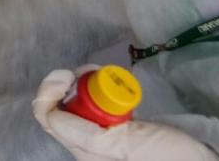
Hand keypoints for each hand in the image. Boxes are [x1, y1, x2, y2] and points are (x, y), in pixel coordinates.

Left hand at [33, 69, 218, 160]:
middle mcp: (87, 148)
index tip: (66, 74)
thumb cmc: (170, 157)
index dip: (48, 93)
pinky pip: (95, 106)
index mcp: (85, 154)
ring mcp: (101, 139)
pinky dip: (97, 89)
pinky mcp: (116, 129)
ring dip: (82, 83)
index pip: (48, 119)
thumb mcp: (126, 145)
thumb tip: (52, 115)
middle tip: (88, 68)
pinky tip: (110, 81)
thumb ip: (87, 134)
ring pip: (76, 104)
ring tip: (99, 71)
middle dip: (67, 83)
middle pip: (59, 109)